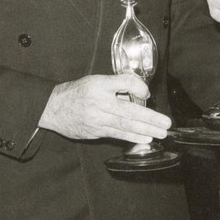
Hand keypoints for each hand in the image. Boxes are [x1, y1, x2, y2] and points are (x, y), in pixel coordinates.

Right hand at [38, 74, 170, 144]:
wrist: (54, 108)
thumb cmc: (79, 92)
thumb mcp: (96, 80)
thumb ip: (118, 85)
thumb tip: (142, 94)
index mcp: (99, 85)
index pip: (124, 83)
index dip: (139, 87)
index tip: (147, 94)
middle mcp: (99, 102)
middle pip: (129, 111)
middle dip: (150, 119)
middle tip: (166, 123)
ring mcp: (97, 119)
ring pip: (125, 126)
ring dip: (146, 130)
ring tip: (161, 133)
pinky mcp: (95, 131)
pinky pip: (117, 134)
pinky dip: (132, 137)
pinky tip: (145, 139)